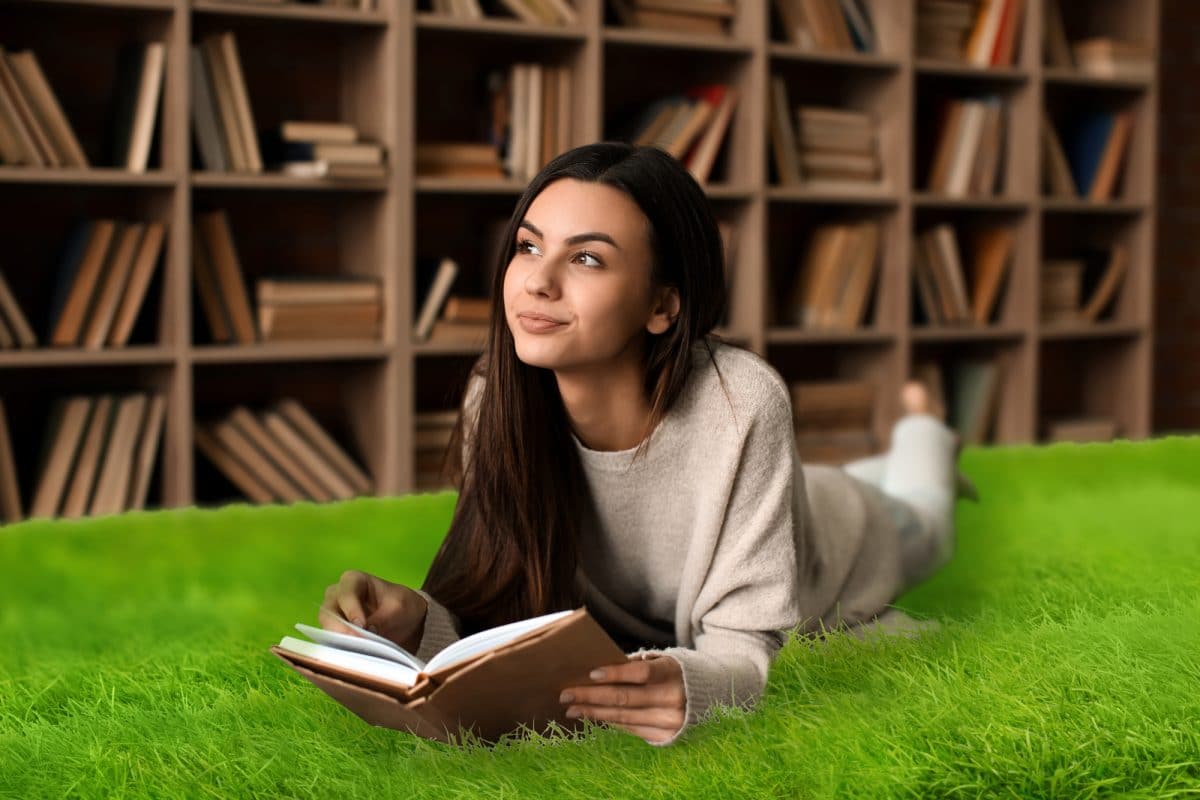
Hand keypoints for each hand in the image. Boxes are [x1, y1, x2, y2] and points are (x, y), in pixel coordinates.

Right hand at [319, 570, 427, 653]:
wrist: (408, 621)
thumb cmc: (402, 605)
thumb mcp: (399, 607)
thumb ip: (383, 618)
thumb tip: (367, 632)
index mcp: (353, 581)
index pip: (346, 594)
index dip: (352, 610)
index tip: (362, 626)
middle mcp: (337, 596)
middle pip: (328, 612)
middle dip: (340, 629)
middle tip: (354, 643)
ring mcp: (334, 616)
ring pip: (326, 629)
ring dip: (339, 642)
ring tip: (355, 654)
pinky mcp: (336, 634)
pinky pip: (332, 643)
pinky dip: (341, 650)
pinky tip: (353, 659)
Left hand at [559, 656, 685, 744]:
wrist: (706, 698)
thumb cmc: (672, 674)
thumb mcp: (660, 661)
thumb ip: (635, 664)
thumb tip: (598, 672)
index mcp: (672, 673)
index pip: (640, 672)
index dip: (615, 673)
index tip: (591, 674)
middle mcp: (673, 698)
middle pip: (625, 698)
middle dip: (592, 696)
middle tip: (566, 695)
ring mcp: (670, 721)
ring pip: (624, 717)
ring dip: (594, 712)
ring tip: (573, 710)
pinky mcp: (666, 736)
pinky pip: (631, 729)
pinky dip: (611, 722)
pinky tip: (594, 716)